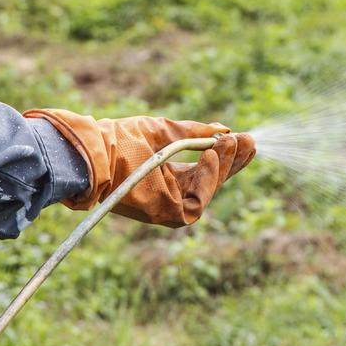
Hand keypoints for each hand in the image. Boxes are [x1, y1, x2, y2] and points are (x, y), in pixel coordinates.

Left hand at [24, 110, 255, 226]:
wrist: (94, 153)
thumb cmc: (121, 140)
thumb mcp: (164, 131)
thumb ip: (195, 134)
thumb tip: (224, 131)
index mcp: (170, 174)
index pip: (208, 168)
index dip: (227, 155)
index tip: (245, 139)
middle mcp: (172, 193)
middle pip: (214, 181)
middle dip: (234, 162)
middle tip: (250, 142)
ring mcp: (170, 206)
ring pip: (210, 190)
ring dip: (224, 166)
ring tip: (231, 143)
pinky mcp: (168, 215)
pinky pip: (198, 199)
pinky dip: (208, 178)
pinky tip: (211, 155)